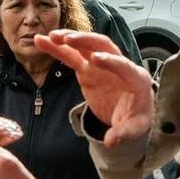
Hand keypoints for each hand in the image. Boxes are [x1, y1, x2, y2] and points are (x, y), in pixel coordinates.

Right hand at [38, 30, 155, 147]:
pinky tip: (43, 41)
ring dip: (69, 39)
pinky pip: (72, 56)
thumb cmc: (136, 116)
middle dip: (86, 41)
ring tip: (50, 37)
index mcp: (135, 78)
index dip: (110, 62)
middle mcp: (118, 65)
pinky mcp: (88, 69)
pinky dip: (58, 48)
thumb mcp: (135, 127)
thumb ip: (123, 133)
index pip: (124, 66)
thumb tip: (111, 141)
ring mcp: (101, 65)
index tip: (95, 59)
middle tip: (68, 39)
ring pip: (86, 46)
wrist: (130, 111)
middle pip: (104, 46)